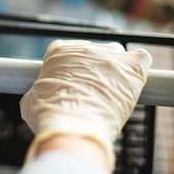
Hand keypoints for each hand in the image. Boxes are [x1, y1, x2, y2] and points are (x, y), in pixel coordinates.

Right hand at [20, 40, 150, 169]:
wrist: (72, 125)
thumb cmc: (48, 115)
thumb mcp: (31, 101)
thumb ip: (40, 92)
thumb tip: (41, 100)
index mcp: (58, 52)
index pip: (67, 52)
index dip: (70, 69)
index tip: (70, 84)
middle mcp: (84, 48)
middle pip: (93, 53)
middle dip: (93, 70)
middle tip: (91, 94)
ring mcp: (109, 55)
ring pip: (117, 54)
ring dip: (116, 70)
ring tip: (112, 93)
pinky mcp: (131, 67)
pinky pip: (141, 59)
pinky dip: (139, 69)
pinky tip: (134, 83)